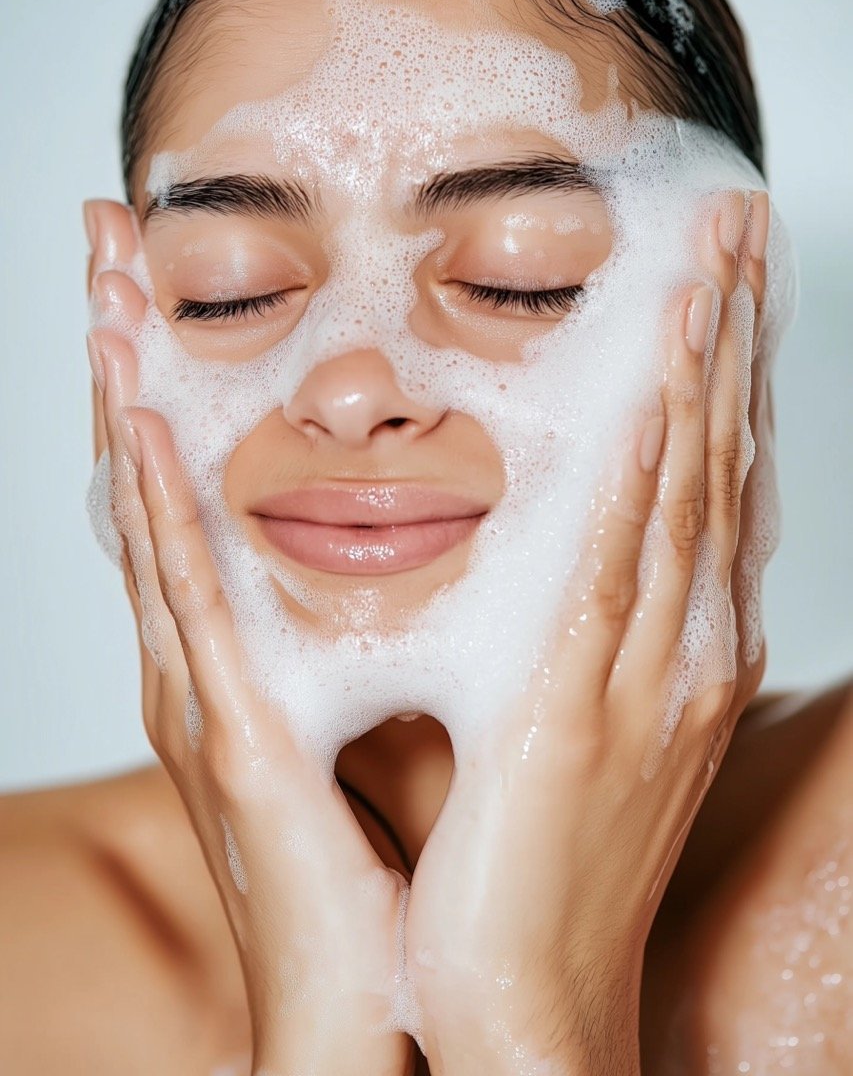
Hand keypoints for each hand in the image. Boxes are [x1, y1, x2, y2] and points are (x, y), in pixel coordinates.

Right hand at [85, 202, 414, 1075]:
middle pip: (148, 478)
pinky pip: (187, 603)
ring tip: (105, 295)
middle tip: (108, 246)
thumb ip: (362, 632)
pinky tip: (138, 426)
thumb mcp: (367, 718)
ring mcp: (203, 692)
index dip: (160, 385)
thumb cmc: (364, 865)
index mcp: (234, 651)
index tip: (153, 286)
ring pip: (150, 517)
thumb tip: (419, 547)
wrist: (363, 997)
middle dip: (124, 359)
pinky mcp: (231, 734)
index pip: (186, 489)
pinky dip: (156, 511)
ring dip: (124, 402)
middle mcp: (201, 657)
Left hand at [405, 191, 769, 1075]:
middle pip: (721, 467)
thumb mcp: (579, 728)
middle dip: (734, 346)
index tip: (726, 294)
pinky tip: (660, 393)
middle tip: (741, 240)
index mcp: (680, 655)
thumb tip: (568, 553)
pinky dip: (649, 472)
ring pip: (688, 496)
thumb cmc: (544, 862)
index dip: (728, 381)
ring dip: (703, 375)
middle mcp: (686, 651)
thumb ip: (581, 632)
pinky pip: (624, 564)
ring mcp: (647, 674)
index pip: (715, 488)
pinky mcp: (582, 699)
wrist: (527, 988)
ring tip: (710, 272)